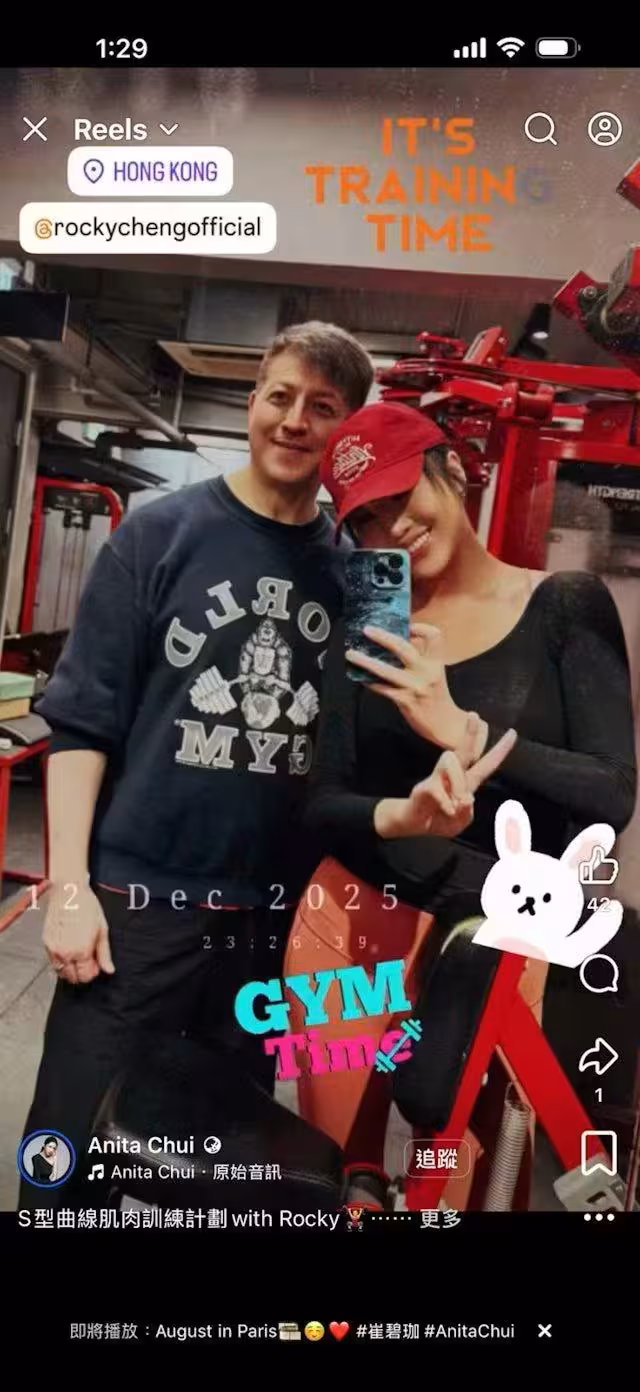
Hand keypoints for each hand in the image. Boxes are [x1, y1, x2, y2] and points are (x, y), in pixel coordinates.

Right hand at [44, 883, 114, 984]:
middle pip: (72, 977)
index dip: (92, 973)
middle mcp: (65, 953)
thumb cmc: (87, 907)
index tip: (96, 965)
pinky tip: (68, 951)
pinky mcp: (46, 943)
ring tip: (78, 957)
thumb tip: (109, 969)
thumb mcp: (102, 929)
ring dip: (70, 969)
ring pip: (60, 972)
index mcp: (81, 951)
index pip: (84, 976)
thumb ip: (104, 953)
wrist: (69, 892)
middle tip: (88, 961)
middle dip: (81, 973)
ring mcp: (53, 949)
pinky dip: (60, 962)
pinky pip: (52, 962)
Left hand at [346, 623, 475, 749]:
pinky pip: (383, 688)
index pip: (434, 636)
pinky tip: (359, 677)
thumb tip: (396, 641)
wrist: (445, 724)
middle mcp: (428, 672)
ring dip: (365, 661)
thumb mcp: (434, 673)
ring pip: (386, 669)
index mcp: (436, 662)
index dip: (420, 627)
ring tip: (351, 654)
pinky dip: (369, 681)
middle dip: (383, 636)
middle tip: (366, 630)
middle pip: (404, 647)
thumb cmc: (436, 696)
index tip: (406, 625)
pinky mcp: (407, 701)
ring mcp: (417, 687)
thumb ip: (420, 658)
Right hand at [374, 714, 516, 839]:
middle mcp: (453, 775)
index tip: (512, 733)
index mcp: (468, 782)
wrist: (414, 824)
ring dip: (458, 784)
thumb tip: (467, 799)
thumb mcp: (460, 821)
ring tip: (459, 803)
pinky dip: (446, 804)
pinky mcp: (425, 787)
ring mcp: (438, 779)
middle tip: (474, 714)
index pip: (487, 764)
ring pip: (451, 763)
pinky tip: (447, 811)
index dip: (500, 750)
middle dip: (470, 732)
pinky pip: (438, 789)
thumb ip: (467, 813)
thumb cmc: (441, 819)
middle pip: (463, 749)